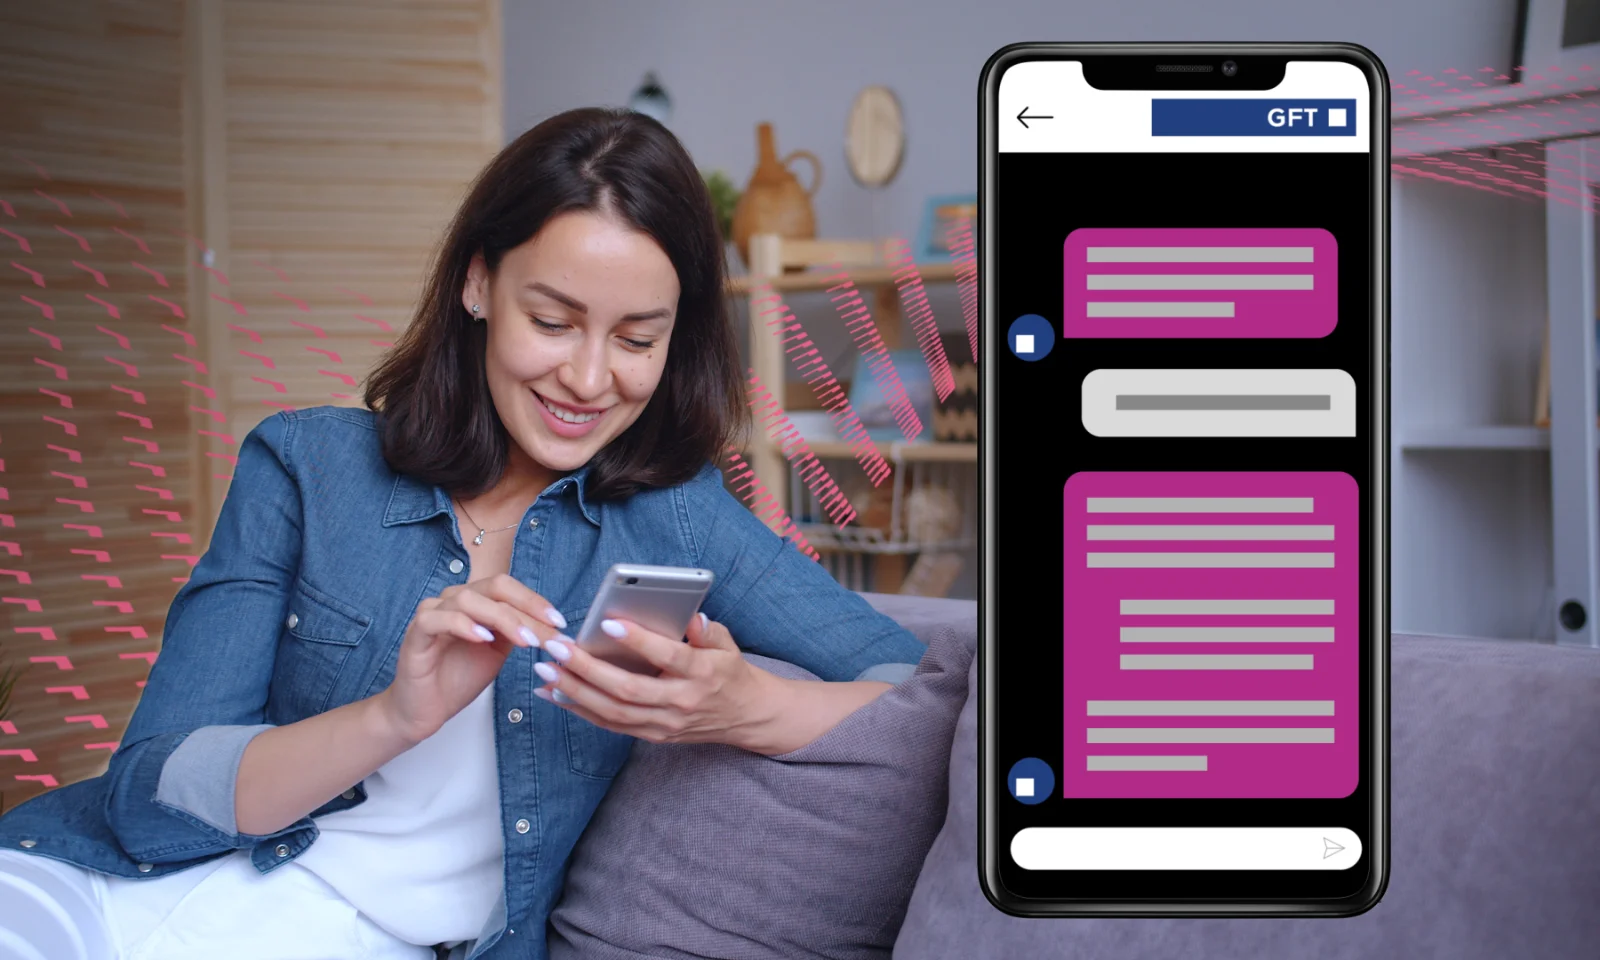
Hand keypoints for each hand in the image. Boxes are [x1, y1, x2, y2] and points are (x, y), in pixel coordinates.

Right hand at [375, 574, 565, 745]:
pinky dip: (463, 625)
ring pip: (469, 599)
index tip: (559, 623)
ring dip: (502, 618)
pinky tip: (484, 638)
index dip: (535, 601)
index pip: (507, 587)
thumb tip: (552, 625)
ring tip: (524, 641)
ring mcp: (432, 613)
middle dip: (527, 608)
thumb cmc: (458, 679)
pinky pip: (437, 618)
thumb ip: (517, 632)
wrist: (426, 710)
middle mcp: (453, 600)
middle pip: (494, 587)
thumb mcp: (498, 653)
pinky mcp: (415, 634)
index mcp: (474, 601)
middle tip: (549, 632)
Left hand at [533, 612, 782, 751]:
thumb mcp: (728, 644)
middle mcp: (681, 703)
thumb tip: (691, 616)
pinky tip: (555, 694)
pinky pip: (611, 725)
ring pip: (613, 712)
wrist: (745, 716)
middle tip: (557, 648)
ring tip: (545, 671)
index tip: (609, 622)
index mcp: (703, 674)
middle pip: (628, 690)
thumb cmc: (730, 672)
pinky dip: (580, 710)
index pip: (668, 657)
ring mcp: (665, 724)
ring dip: (575, 692)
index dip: (639, 641)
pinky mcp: (653, 736)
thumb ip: (707, 630)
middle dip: (587, 669)